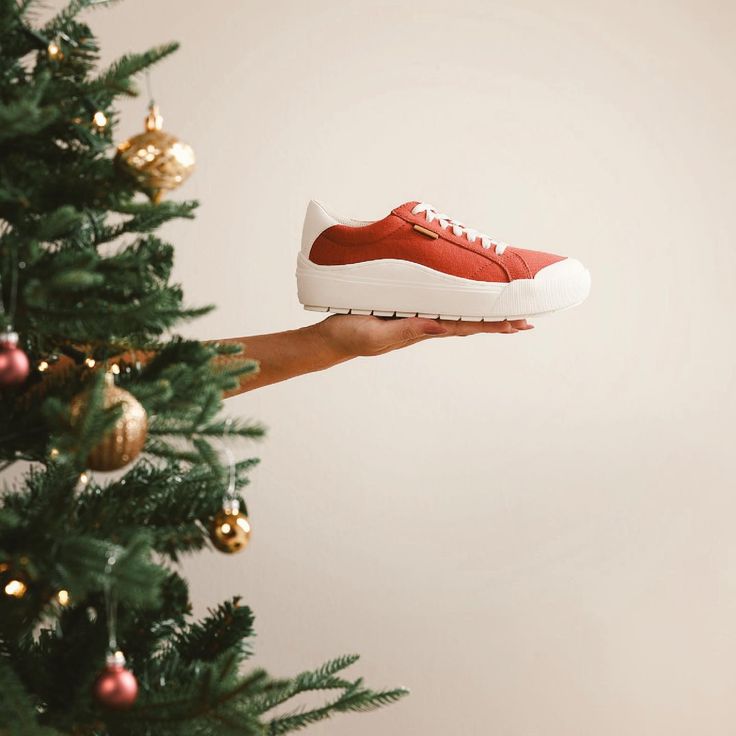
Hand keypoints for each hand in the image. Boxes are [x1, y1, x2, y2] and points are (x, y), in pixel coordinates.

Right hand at [314, 314, 533, 359]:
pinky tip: (463, 298)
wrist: (330, 338)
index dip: (493, 325)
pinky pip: (436, 303)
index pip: (465, 326)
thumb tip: (442, 327)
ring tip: (503, 310)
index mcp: (422, 330)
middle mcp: (424, 324)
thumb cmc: (351, 336)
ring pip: (455, 313)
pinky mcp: (405, 307)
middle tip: (525, 319)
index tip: (519, 324)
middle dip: (497, 320)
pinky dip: (456, 300)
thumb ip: (409, 331)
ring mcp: (415, 316)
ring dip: (481, 312)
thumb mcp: (379, 335)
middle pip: (468, 321)